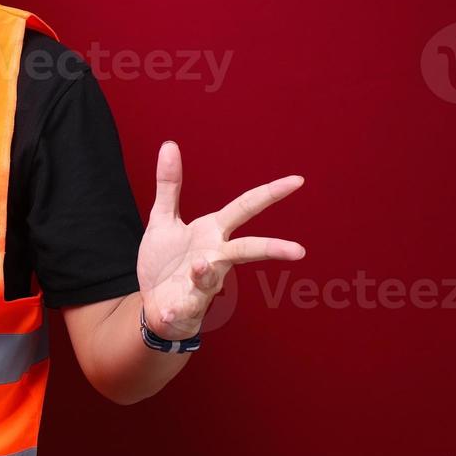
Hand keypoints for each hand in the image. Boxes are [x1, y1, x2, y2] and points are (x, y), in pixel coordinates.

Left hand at [138, 141, 305, 340]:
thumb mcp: (163, 220)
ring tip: (200, 265)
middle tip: (298, 250)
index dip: (270, 194)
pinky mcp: (185, 307)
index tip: (297, 180)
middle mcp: (214, 258)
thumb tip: (169, 144)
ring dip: (206, 272)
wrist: (156, 304)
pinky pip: (183, 308)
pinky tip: (170, 311)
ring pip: (212, 278)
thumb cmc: (168, 261)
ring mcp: (202, 285)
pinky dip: (177, 310)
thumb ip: (169, 186)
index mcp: (211, 233)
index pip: (244, 208)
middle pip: (246, 249)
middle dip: (271, 249)